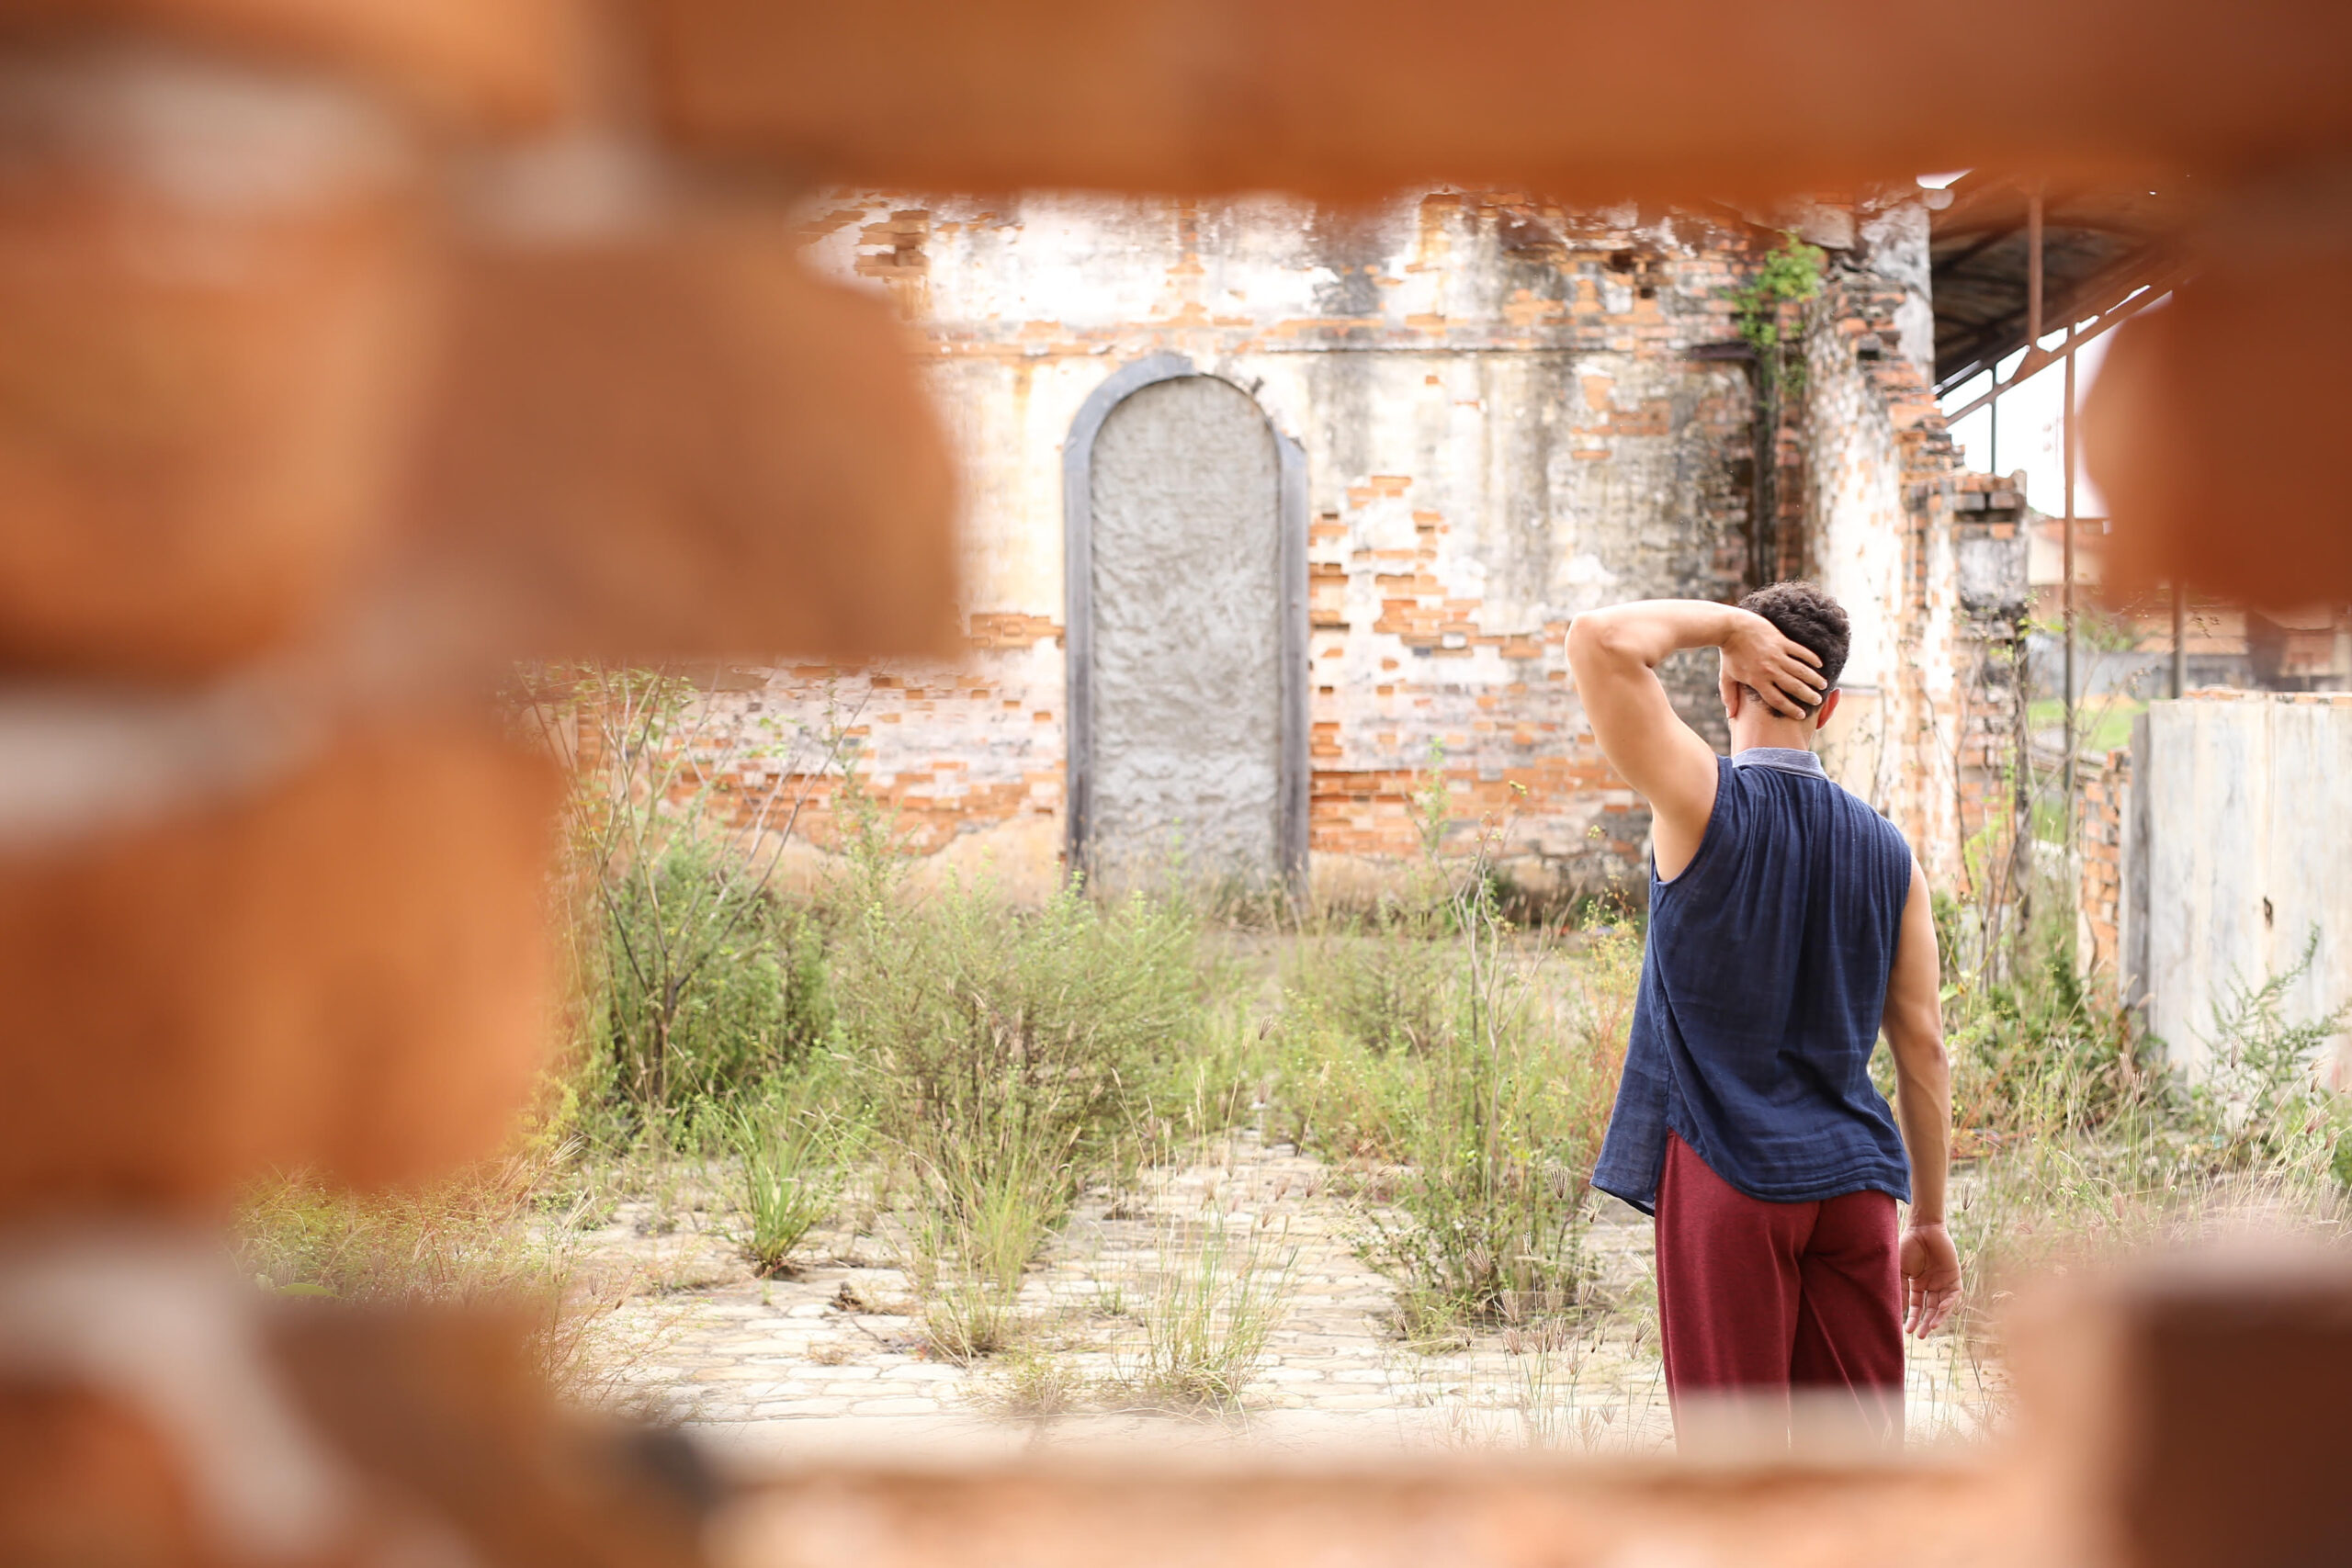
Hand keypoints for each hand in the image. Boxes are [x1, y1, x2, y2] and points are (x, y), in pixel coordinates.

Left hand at [1719, 610, 1825, 718]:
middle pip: (1793, 686)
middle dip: (1807, 695)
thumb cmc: (1728, 654)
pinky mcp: (1781, 641)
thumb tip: (1731, 716)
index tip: (1801, 715)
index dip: (1790, 709)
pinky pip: (1800, 651)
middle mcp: (1769, 670)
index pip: (1777, 700)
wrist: (1730, 628)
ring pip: (1800, 670)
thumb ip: (1730, 697)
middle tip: (1818, 701)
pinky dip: (1811, 658)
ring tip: (1823, 685)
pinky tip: (1820, 664)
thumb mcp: (1726, 677)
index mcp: (1757, 680)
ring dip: (1813, 679)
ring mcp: (1777, 654)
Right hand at [1899, 1221, 1960, 1336]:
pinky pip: (1954, 1294)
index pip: (1916, 1306)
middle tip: (1920, 1335)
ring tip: (1930, 1327)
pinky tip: (1940, 1309)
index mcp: (1917, 1284)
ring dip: (1938, 1317)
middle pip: (1930, 1309)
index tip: (1906, 1330)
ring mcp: (1943, 1281)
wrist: (1922, 1228)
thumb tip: (1896, 1310)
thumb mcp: (1900, 1270)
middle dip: (1926, 1323)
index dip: (1912, 1318)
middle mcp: (1931, 1285)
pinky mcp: (1954, 1276)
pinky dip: (1949, 1303)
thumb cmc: (1907, 1246)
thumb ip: (1900, 1289)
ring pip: (1943, 1305)